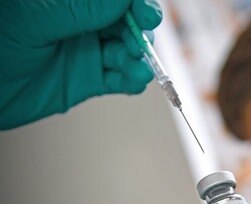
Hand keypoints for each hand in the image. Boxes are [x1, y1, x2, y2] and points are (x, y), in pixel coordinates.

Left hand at [0, 0, 161, 128]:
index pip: (116, 1)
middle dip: (141, 34)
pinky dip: (133, 81)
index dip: (138, 6)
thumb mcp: (36, 17)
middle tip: (140, 45)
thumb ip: (82, 8)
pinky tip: (135, 80)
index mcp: (70, 1)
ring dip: (140, 60)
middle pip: (128, 24)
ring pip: (128, 52)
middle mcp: (83, 24)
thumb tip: (123, 0)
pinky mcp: (88, 80)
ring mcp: (87, 52)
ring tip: (139, 68)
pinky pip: (119, 80)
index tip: (146, 15)